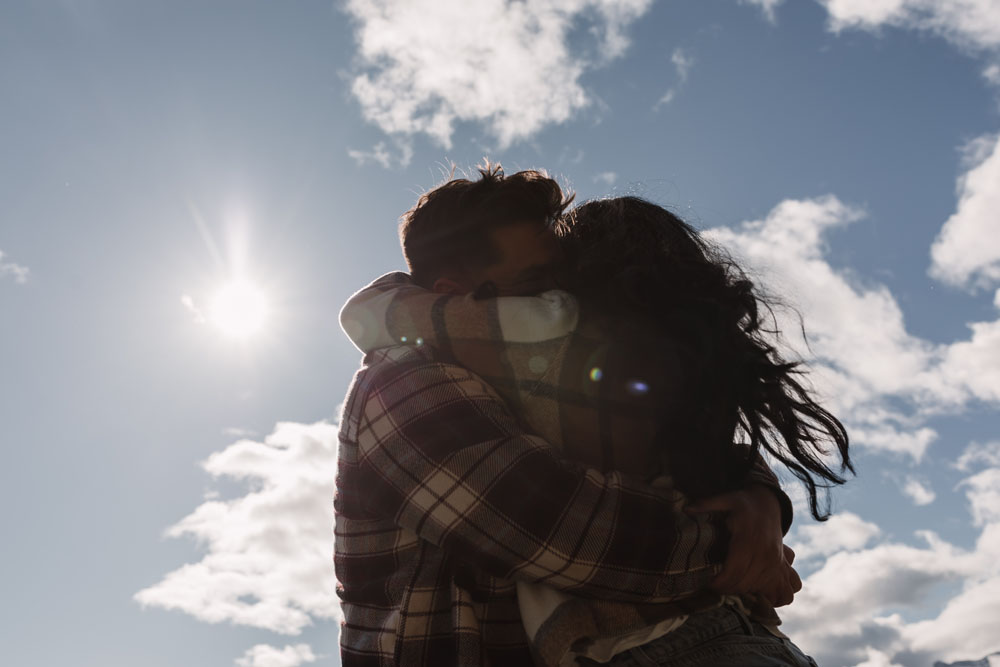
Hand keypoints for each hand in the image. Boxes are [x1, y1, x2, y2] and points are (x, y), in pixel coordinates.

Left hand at [686, 484, 800, 605]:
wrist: (767, 503)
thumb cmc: (743, 504)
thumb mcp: (725, 499)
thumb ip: (707, 504)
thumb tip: (687, 509)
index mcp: (749, 538)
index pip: (735, 569)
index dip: (721, 582)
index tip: (709, 584)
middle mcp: (765, 551)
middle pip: (745, 582)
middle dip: (728, 588)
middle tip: (714, 587)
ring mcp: (775, 560)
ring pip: (757, 586)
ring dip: (741, 591)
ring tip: (726, 586)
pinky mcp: (779, 564)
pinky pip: (772, 586)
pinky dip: (760, 592)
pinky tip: (746, 589)